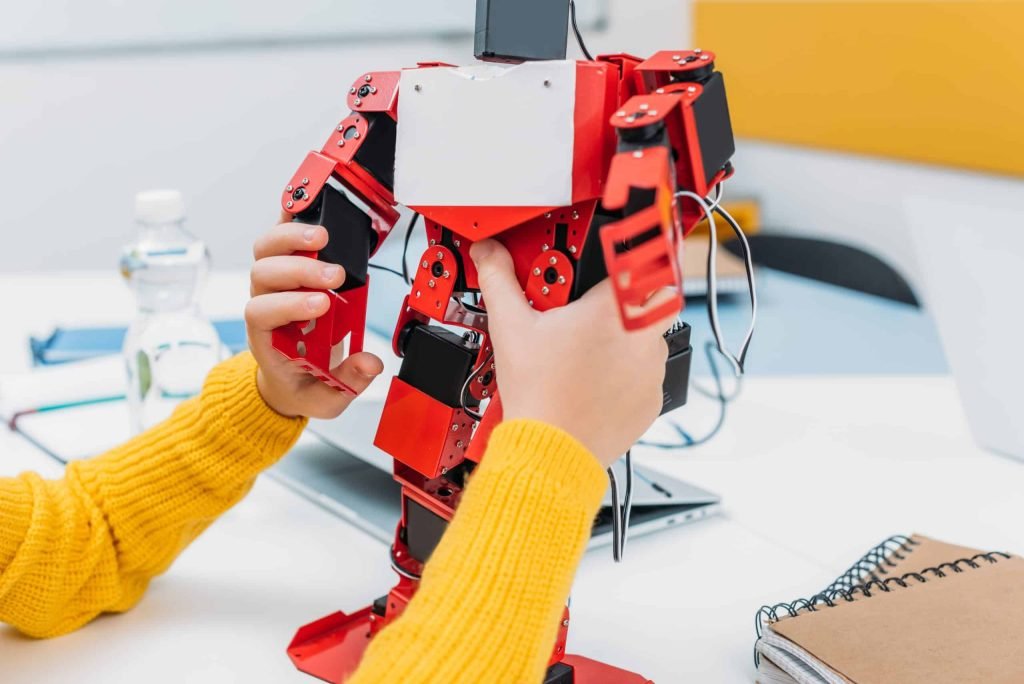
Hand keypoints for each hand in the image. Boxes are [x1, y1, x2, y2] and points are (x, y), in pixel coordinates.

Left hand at [246, 222, 383, 418]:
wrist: (289, 379)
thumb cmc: (303, 383)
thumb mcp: (326, 397)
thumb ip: (348, 381)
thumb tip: (370, 362)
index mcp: (267, 339)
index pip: (262, 313)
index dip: (289, 304)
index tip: (323, 305)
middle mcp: (264, 306)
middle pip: (263, 274)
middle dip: (299, 270)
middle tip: (336, 276)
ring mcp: (272, 286)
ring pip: (266, 251)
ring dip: (292, 238)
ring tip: (324, 237)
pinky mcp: (286, 271)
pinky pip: (279, 238)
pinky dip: (289, 219)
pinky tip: (307, 209)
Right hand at [471, 240, 672, 466]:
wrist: (550, 451)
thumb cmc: (538, 395)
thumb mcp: (511, 327)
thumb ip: (500, 279)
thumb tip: (489, 253)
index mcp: (615, 309)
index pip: (644, 260)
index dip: (632, 257)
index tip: (621, 259)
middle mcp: (643, 336)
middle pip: (657, 296)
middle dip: (635, 294)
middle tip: (602, 303)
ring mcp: (652, 370)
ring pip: (652, 336)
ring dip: (629, 335)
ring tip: (589, 347)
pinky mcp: (652, 399)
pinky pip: (647, 373)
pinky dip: (628, 371)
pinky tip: (595, 378)